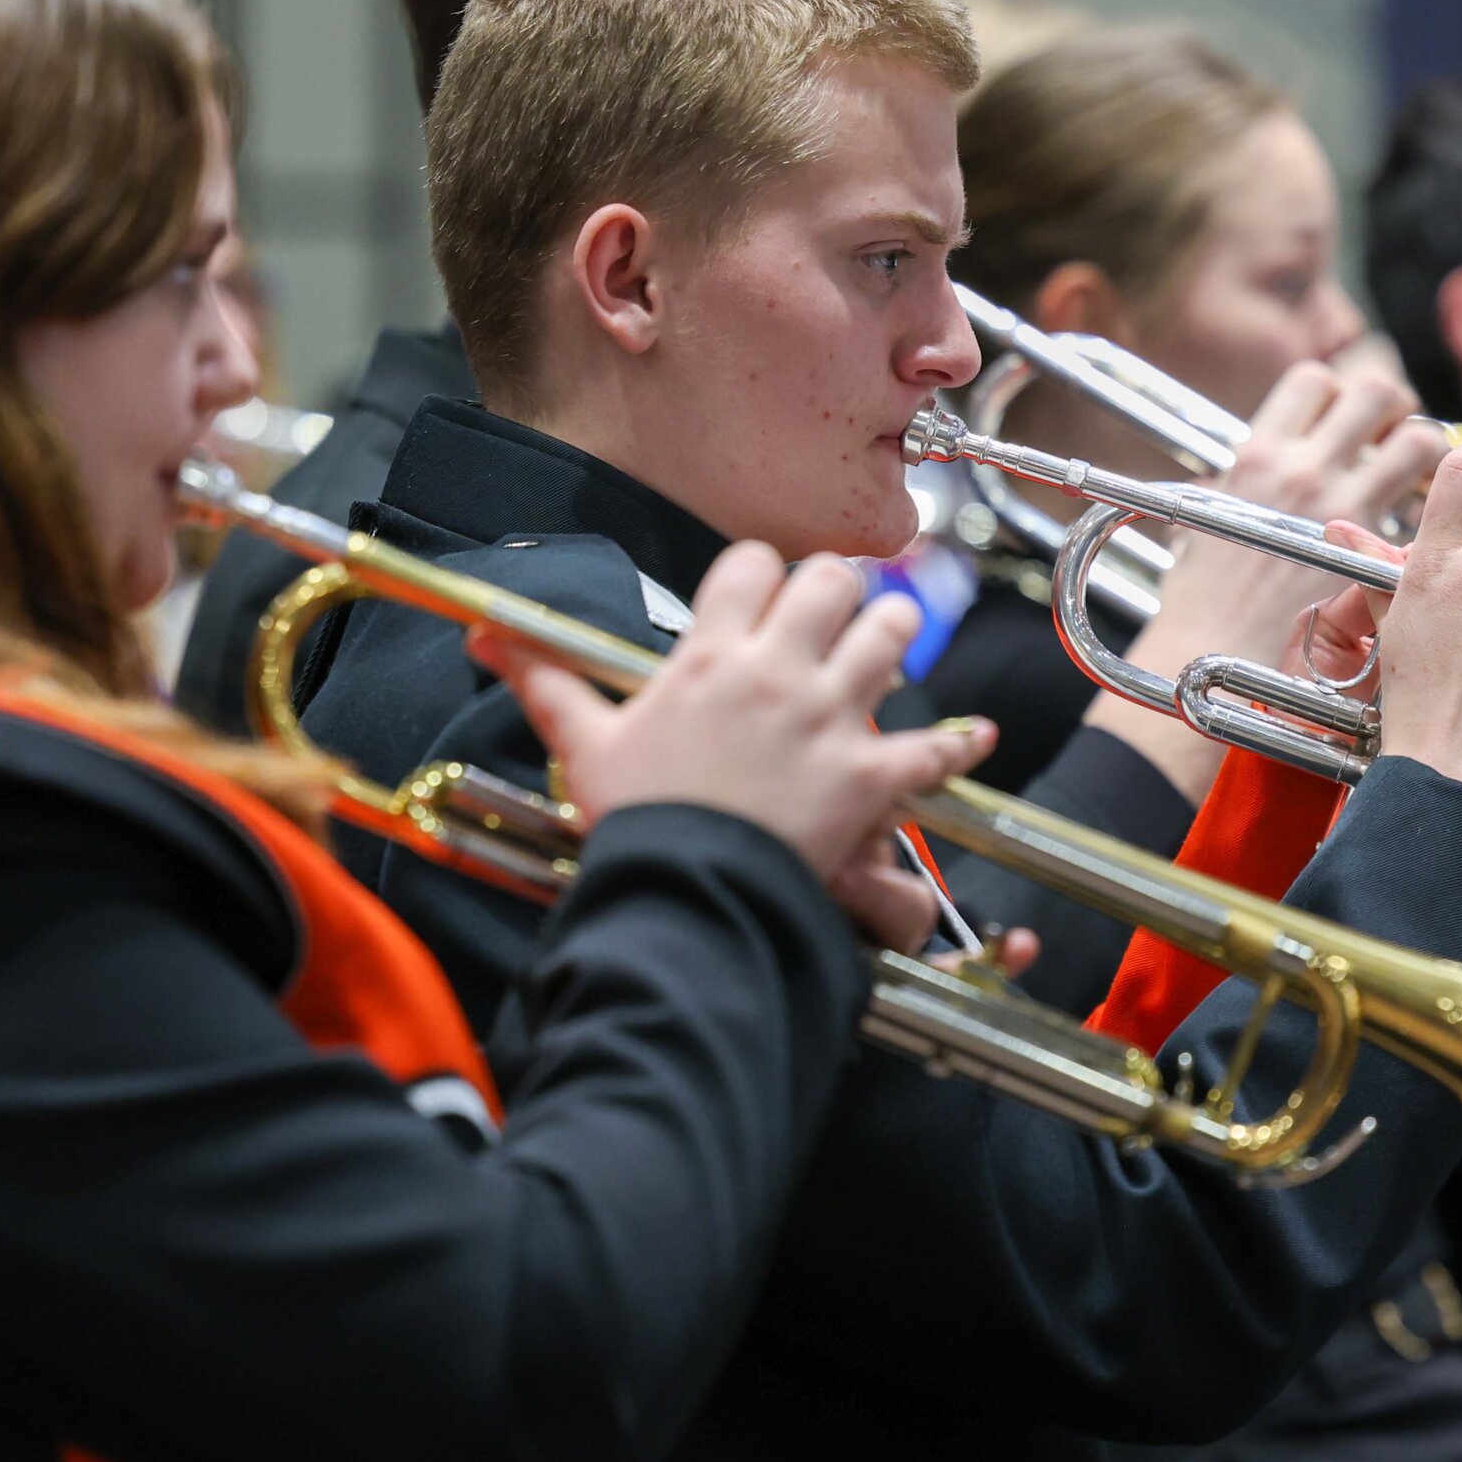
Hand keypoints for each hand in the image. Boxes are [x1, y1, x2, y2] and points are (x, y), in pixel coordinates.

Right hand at [471, 544, 995, 879]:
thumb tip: (486, 638)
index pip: (750, 565)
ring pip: (892, 633)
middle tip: (831, 615)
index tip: (761, 593)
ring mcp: (831, 720)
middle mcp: (779, 673)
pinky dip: (959, 746)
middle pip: (831, 580)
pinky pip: (935, 748)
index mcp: (711, 656)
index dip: (760, 572)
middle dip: (835, 590)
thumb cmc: (636, 822)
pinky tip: (975, 738)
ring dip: (894, 635)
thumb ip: (544, 681)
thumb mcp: (584, 744)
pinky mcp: (871, 776)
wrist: (686, 896)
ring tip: (884, 648)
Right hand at [1163, 356, 1443, 650]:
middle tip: (1394, 437)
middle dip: (1397, 408)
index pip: (1315, 380)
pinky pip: (1426, 510)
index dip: (1340, 392)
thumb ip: (1230, 486)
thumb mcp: (1203, 518)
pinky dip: (1436, 511)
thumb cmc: (1200, 596)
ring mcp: (1341, 507)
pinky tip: (1427, 527)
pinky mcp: (1371, 552)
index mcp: (1257, 452)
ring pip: (1420, 439)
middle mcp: (1302, 467)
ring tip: (1421, 475)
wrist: (1215, 651)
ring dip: (1428, 450)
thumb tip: (1229, 477)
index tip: (1344, 420)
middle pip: (1378, 391)